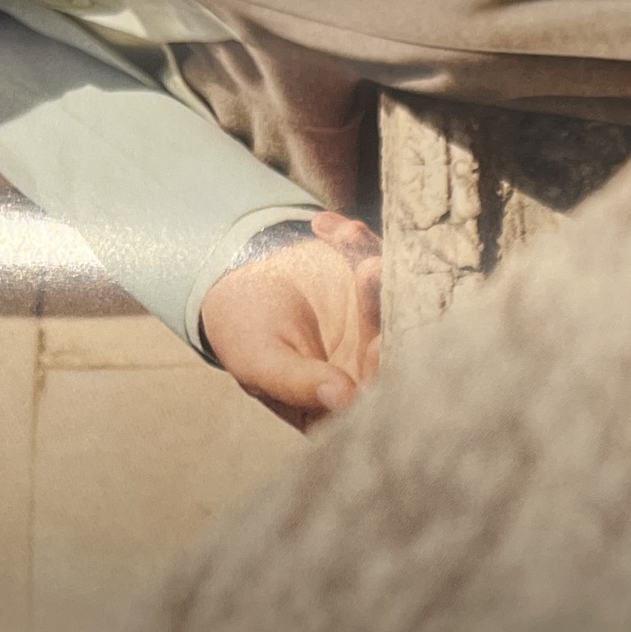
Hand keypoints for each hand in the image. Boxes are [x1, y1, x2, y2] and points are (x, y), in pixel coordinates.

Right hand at [200, 211, 382, 429]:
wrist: (236, 285)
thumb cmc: (244, 334)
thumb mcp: (263, 361)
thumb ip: (300, 383)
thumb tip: (344, 399)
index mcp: (340, 405)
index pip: (373, 398)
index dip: (380, 373)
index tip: (378, 343)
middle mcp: (368, 370)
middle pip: (394, 346)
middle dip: (384, 310)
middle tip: (371, 272)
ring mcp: (377, 328)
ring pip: (392, 300)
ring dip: (374, 266)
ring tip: (347, 236)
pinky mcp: (378, 290)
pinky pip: (379, 260)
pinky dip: (356, 240)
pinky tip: (326, 226)